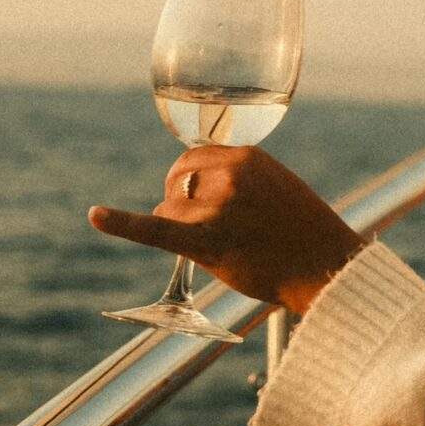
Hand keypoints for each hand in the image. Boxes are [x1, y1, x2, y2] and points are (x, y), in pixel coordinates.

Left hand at [90, 146, 366, 317]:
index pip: (191, 160)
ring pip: (169, 212)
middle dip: (180, 205)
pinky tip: (96, 216)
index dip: (188, 185)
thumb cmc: (303, 235)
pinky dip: (122, 223)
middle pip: (175, 183)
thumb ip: (238, 179)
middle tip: (211, 230)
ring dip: (182, 231)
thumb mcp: (275, 187)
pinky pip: (156, 229)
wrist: (328, 269)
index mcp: (247, 156)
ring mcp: (219, 207)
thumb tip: (194, 183)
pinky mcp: (209, 241)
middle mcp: (231, 175)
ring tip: (223, 249)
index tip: (201, 203)